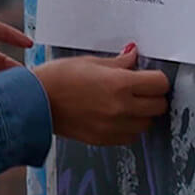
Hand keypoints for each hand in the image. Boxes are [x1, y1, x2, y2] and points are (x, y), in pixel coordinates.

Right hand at [35, 46, 170, 146]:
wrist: (35, 102)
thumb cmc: (58, 78)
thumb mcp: (91, 62)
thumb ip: (119, 62)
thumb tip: (134, 55)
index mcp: (120, 84)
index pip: (160, 84)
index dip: (157, 78)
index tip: (150, 76)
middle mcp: (121, 108)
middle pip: (159, 106)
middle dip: (154, 96)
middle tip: (142, 89)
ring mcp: (114, 127)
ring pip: (147, 124)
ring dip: (143, 114)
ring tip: (128, 103)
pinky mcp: (105, 140)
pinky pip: (131, 136)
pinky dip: (129, 127)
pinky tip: (117, 116)